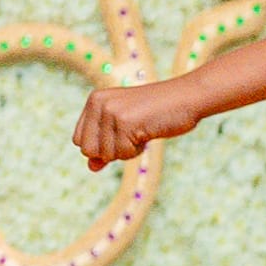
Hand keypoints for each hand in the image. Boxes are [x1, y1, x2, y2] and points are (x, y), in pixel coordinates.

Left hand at [72, 79, 204, 167]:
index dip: (100, 147)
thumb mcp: (125, 128)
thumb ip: (105, 146)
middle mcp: (98, 103)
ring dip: (127, 150)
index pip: (79, 140)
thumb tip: (90, 167)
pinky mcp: (124, 122)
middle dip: (111, 151)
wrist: (187, 97)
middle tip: (132, 133)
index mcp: (94, 100)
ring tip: (142, 130)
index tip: (121, 134)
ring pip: (106, 154)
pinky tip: (148, 132)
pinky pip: (122, 154)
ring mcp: (110, 112)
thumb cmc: (157, 113)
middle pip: (87, 150)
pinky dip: (136, 151)